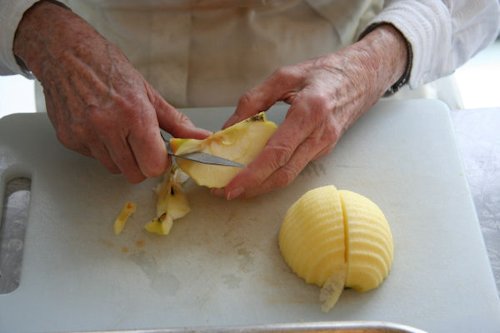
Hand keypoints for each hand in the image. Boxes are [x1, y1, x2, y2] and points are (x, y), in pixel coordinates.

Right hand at [14, 1, 209, 182]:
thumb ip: (177, 122)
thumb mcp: (149, 93)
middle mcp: (107, 128)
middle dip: (142, 163)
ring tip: (119, 131)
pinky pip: (94, 158)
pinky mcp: (69, 139)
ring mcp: (85, 135)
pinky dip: (101, 149)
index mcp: (133, 115)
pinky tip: (100, 128)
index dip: (160, 163)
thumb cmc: (109, 68)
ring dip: (122, 157)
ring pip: (114, 168)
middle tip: (142, 143)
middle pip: (134, 174)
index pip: (153, 165)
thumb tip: (201, 137)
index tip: (161, 154)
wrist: (65, 54)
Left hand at [215, 24, 407, 198]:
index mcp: (309, 112)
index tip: (231, 185)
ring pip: (290, 175)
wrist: (362, 77)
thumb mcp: (284, 76)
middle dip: (253, 187)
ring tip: (237, 184)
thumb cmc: (324, 73)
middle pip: (283, 173)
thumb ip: (254, 100)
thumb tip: (228, 127)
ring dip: (262, 184)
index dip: (253, 173)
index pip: (278, 153)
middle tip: (226, 191)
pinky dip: (274, 174)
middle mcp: (320, 135)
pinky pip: (296, 167)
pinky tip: (257, 171)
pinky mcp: (324, 150)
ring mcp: (324, 146)